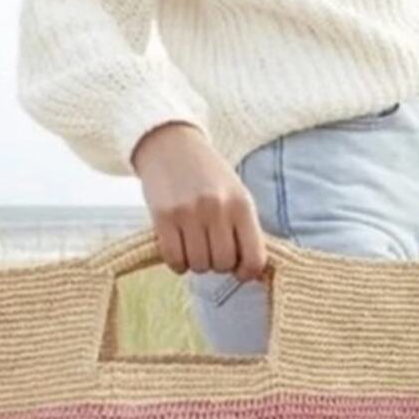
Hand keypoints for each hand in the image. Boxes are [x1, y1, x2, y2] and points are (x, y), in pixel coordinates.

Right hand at [130, 121, 267, 281]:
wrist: (171, 146)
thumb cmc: (208, 176)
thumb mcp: (237, 195)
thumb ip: (246, 230)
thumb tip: (253, 272)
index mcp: (242, 205)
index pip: (254, 259)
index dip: (246, 272)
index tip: (238, 269)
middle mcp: (218, 209)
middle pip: (223, 264)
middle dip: (218, 264)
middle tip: (210, 249)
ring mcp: (189, 213)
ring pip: (199, 265)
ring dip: (196, 263)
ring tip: (194, 246)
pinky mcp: (163, 217)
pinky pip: (174, 259)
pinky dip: (177, 263)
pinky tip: (178, 249)